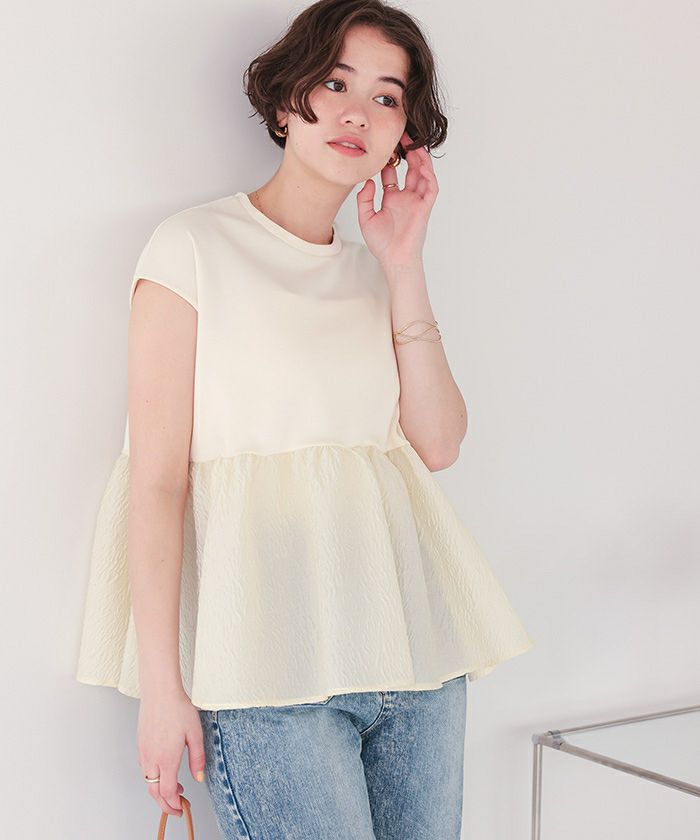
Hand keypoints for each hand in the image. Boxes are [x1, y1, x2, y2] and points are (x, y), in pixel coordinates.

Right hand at [137, 689, 205, 816]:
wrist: (160, 692)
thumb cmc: (178, 709)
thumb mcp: (195, 734)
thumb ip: (197, 758)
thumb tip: (198, 778)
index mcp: (166, 759)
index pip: (167, 792)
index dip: (174, 805)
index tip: (182, 808)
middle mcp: (151, 759)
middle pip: (154, 792)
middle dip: (165, 805)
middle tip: (177, 808)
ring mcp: (143, 752)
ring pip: (148, 781)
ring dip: (160, 791)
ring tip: (175, 789)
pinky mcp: (140, 745)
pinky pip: (145, 769)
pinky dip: (154, 778)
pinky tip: (165, 771)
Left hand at [356, 129, 438, 265]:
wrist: (393, 259)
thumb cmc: (381, 244)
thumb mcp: (365, 217)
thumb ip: (364, 199)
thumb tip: (368, 180)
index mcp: (392, 199)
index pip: (392, 173)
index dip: (388, 159)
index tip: (383, 146)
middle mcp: (406, 198)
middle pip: (410, 169)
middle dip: (407, 153)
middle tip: (402, 136)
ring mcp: (416, 202)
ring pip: (423, 174)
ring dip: (420, 159)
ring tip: (415, 143)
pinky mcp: (425, 208)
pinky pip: (431, 188)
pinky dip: (429, 175)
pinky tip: (422, 164)